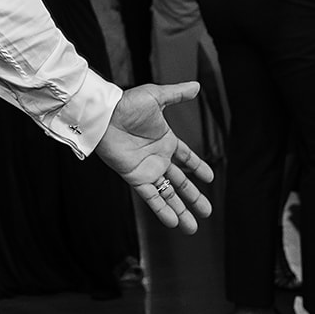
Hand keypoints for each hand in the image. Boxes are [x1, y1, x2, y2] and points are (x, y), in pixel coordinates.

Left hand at [94, 81, 213, 233]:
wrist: (104, 115)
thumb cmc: (126, 104)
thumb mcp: (156, 96)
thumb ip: (177, 94)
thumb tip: (197, 86)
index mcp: (165, 140)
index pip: (186, 158)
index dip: (198, 168)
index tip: (211, 179)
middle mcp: (158, 158)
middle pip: (180, 183)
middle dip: (194, 198)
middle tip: (208, 211)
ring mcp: (147, 169)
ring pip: (168, 194)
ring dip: (181, 210)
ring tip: (193, 227)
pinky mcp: (135, 177)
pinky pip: (152, 196)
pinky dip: (162, 209)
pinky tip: (173, 222)